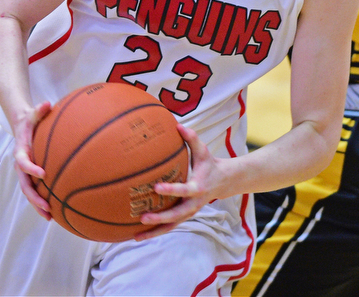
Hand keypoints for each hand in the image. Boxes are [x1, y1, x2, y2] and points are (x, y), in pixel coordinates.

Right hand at [12, 100, 51, 220]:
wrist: (22, 126)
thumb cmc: (31, 120)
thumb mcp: (33, 113)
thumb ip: (39, 109)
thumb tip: (47, 103)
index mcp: (21, 150)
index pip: (23, 162)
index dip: (31, 168)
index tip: (43, 174)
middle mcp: (21, 165)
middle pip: (24, 185)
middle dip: (34, 198)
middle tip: (47, 207)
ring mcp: (25, 172)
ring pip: (29, 192)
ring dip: (38, 205)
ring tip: (50, 217)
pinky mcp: (31, 175)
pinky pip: (35, 190)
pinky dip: (42, 200)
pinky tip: (56, 210)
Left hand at [134, 124, 222, 240]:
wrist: (222, 182)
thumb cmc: (208, 164)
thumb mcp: (203, 151)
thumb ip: (192, 138)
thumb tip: (177, 125)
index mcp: (197, 187)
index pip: (183, 190)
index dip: (171, 190)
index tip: (156, 187)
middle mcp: (193, 204)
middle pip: (176, 215)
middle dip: (159, 217)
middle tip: (142, 217)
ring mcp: (188, 213)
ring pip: (171, 226)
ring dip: (154, 231)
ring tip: (136, 235)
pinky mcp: (184, 217)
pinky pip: (169, 227)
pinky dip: (155, 232)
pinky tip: (138, 235)